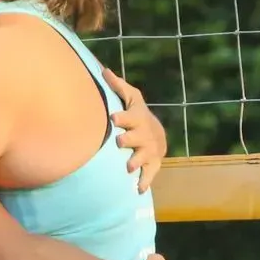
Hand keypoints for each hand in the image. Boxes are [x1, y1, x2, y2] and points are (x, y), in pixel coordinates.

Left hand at [103, 67, 167, 193]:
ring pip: (144, 156)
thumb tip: (103, 70)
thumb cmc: (137, 115)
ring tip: (128, 167)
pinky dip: (144, 182)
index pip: (130, 116)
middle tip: (120, 142)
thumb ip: (118, 87)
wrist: (156, 135)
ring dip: (137, 161)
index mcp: (137, 119)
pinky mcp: (152, 165)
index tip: (113, 117)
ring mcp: (149, 151)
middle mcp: (144, 135)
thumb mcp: (131, 98)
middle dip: (130, 139)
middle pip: (137, 137)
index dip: (123, 117)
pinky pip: (149, 174)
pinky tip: (137, 190)